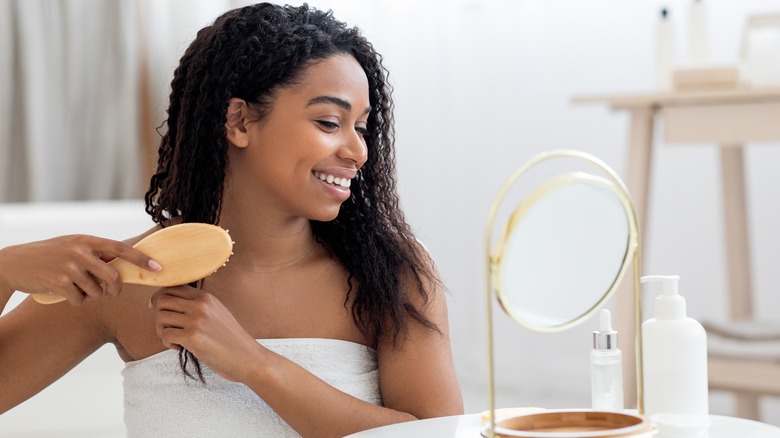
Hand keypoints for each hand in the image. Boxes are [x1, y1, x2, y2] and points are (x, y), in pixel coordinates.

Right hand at [0, 235, 160, 305]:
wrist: (14, 263)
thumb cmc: (48, 256)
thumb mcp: (72, 247)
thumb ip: (95, 253)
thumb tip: (122, 264)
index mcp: (86, 240)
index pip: (121, 249)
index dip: (141, 259)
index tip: (157, 268)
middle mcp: (80, 251)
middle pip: (113, 277)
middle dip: (115, 289)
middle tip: (110, 292)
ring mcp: (70, 267)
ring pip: (97, 291)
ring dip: (90, 295)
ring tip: (75, 287)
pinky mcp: (59, 282)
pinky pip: (80, 300)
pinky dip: (76, 301)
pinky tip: (65, 293)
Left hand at [149, 286, 260, 381]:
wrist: (247, 358)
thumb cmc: (230, 340)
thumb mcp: (217, 314)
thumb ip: (197, 306)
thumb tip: (168, 303)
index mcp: (206, 297)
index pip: (172, 287)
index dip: (159, 297)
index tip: (157, 309)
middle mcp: (200, 305)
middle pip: (162, 300)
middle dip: (158, 315)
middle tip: (166, 328)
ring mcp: (196, 320)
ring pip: (160, 317)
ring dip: (161, 330)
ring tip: (174, 339)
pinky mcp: (193, 337)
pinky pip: (165, 335)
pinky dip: (167, 343)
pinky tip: (179, 348)